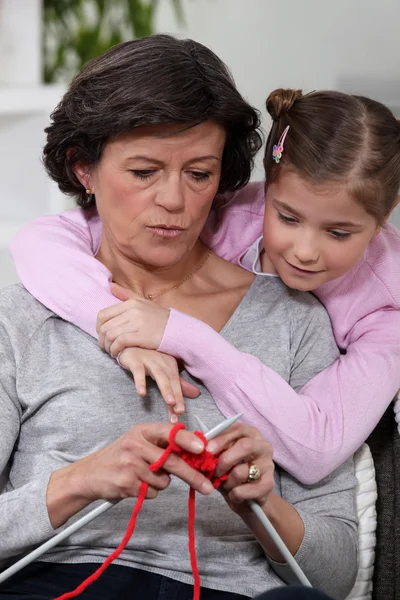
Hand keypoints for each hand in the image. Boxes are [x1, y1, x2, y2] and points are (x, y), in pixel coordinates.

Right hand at [70, 422, 214, 503]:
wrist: (89, 474)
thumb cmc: (120, 456)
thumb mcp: (138, 442)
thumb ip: (162, 444)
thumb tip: (194, 452)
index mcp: (142, 430)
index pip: (169, 433)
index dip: (187, 440)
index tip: (202, 449)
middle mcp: (136, 445)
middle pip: (172, 462)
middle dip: (193, 476)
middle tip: (208, 487)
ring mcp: (130, 465)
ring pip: (164, 481)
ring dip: (161, 483)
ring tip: (144, 476)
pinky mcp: (127, 483)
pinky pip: (153, 492)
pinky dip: (150, 492)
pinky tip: (136, 484)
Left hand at [97, 283, 168, 355]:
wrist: (178, 330)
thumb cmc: (159, 318)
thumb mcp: (143, 302)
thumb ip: (126, 295)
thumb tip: (110, 286)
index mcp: (131, 303)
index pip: (103, 314)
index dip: (98, 327)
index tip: (102, 335)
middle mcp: (133, 311)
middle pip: (105, 326)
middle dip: (101, 339)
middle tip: (105, 347)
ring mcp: (137, 323)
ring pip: (110, 335)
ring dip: (107, 346)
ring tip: (111, 351)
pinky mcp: (141, 336)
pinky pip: (120, 342)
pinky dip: (115, 350)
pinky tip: (118, 354)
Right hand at [118, 347, 199, 421]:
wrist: (127, 344)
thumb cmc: (147, 358)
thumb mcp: (163, 371)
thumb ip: (178, 384)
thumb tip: (195, 394)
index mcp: (170, 365)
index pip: (177, 385)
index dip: (180, 400)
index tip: (180, 414)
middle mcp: (162, 362)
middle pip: (171, 381)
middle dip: (176, 396)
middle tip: (179, 412)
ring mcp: (149, 360)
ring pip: (159, 375)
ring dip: (165, 389)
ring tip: (170, 402)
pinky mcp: (135, 360)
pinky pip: (138, 371)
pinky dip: (140, 382)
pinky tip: (142, 393)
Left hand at [207, 424, 273, 511]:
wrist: (245, 497)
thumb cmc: (230, 471)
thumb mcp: (220, 456)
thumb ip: (213, 449)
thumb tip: (201, 447)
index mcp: (250, 433)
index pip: (236, 430)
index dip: (219, 440)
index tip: (206, 451)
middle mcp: (263, 445)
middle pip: (245, 446)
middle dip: (224, 460)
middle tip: (214, 472)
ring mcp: (268, 464)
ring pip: (241, 471)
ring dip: (227, 482)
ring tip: (226, 485)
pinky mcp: (269, 484)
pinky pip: (245, 490)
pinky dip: (234, 495)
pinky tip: (234, 495)